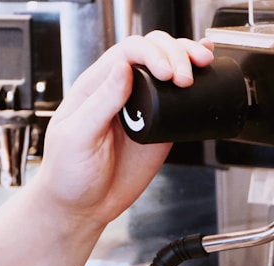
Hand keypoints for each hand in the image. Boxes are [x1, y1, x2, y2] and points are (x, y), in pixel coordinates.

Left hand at [30, 32, 214, 231]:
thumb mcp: (77, 136)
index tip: (166, 72)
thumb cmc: (69, 173)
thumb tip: (122, 68)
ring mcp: (142, 108)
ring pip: (167, 67)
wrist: (84, 206)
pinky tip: (205, 74)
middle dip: (174, 54)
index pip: (126, 53)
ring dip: (187, 59)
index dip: (150, 54)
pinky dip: (195, 85)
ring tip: (202, 65)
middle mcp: (120, 91)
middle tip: (185, 76)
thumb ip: (101, 102)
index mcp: (95, 87)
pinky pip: (179, 101)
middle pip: (150, 51)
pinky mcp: (159, 128)